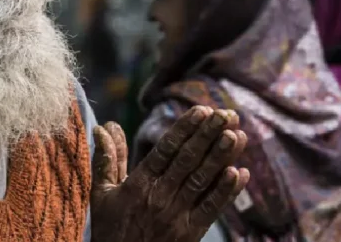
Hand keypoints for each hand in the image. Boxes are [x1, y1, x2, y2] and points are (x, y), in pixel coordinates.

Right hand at [91, 106, 249, 241]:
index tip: (201, 111)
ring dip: (221, 157)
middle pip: (188, 160)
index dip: (185, 129)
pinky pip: (211, 209)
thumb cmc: (110, 231)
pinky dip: (226, 191)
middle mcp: (159, 196)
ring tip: (237, 135)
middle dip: (208, 135)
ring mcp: (176, 216)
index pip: (166, 150)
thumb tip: (103, 127)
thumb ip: (106, 159)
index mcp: (138, 184)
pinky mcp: (190, 234)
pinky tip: (239, 173)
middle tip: (226, 115)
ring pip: (202, 180)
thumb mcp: (101, 194)